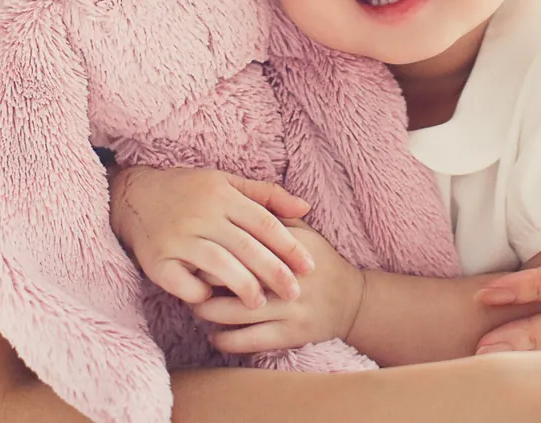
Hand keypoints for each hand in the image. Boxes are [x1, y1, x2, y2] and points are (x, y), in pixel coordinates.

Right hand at [108, 165, 315, 309]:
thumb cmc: (189, 191)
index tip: (309, 267)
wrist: (135, 195)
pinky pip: (183, 283)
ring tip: (259, 303)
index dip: (289, 246)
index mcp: (222, 195)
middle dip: (274, 273)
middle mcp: (202, 215)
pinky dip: (199, 293)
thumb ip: (267, 195)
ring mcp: (179, 238)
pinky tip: (212, 300)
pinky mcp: (157, 260)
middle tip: (294, 293)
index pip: (263, 223)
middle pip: (246, 247)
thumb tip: (305, 208)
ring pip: (219, 265)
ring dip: (243, 287)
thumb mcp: (227, 182)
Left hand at [191, 220, 364, 354]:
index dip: (212, 247)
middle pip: (232, 277)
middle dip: (203, 280)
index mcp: (290, 244)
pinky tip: (213, 334)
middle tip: (187, 278)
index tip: (197, 248)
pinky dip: (224, 339)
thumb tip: (234, 199)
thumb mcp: (303, 232)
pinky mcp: (290, 336)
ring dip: (208, 312)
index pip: (241, 243)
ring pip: (234, 313)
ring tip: (196, 306)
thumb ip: (273, 214)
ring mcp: (290, 308)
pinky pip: (246, 341)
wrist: (353, 301)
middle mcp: (289, 276)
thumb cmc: (318, 261)